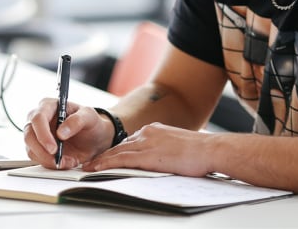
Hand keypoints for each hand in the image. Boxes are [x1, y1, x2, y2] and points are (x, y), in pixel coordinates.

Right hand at [22, 98, 114, 168]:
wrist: (94, 138)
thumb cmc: (90, 123)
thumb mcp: (89, 117)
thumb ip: (77, 121)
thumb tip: (61, 132)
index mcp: (49, 106)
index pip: (38, 118)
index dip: (43, 134)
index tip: (53, 148)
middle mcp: (39, 119)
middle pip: (29, 135)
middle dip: (42, 150)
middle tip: (57, 159)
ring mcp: (37, 134)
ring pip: (31, 149)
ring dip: (48, 160)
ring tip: (68, 161)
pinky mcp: (39, 148)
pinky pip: (37, 158)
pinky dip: (50, 164)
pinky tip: (65, 162)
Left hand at [84, 122, 214, 177]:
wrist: (209, 149)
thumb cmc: (199, 152)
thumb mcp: (177, 147)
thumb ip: (164, 150)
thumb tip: (159, 160)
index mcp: (155, 130)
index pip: (130, 141)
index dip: (116, 151)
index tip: (107, 157)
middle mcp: (147, 132)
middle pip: (120, 145)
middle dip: (105, 155)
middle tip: (91, 163)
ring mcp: (146, 142)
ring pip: (117, 151)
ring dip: (101, 160)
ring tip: (88, 167)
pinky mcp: (147, 154)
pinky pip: (121, 159)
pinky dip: (107, 164)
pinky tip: (97, 168)